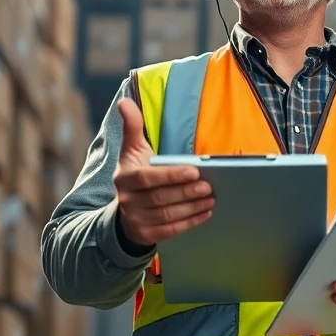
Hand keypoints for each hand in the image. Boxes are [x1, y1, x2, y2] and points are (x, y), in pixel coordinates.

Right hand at [113, 99, 213, 245]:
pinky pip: (171, 230)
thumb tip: (125, 101)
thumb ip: (132, 126)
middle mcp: (127, 200)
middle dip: (187, 192)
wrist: (123, 212)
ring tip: (211, 198)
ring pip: (168, 215)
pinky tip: (206, 213)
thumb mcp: (132, 151)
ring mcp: (136, 219)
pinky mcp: (146, 235)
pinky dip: (190, 222)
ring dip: (192, 207)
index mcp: (125, 177)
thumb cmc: (135, 175)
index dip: (171, 175)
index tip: (194, 171)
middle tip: (209, 186)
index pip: (148, 178)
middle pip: (161, 198)